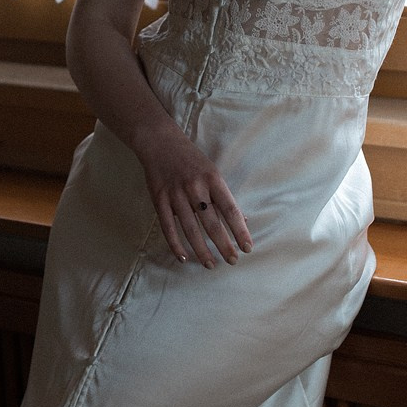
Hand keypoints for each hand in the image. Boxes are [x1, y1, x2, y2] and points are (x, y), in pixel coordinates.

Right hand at [136, 126, 252, 266]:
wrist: (160, 142)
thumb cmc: (191, 159)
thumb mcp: (213, 173)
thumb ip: (225, 197)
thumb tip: (243, 220)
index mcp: (213, 179)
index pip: (230, 210)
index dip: (240, 230)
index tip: (247, 248)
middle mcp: (195, 187)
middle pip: (211, 223)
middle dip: (223, 244)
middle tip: (232, 261)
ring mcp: (176, 194)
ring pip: (190, 228)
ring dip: (201, 249)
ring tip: (210, 264)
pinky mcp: (159, 199)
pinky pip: (168, 226)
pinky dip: (175, 243)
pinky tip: (184, 257)